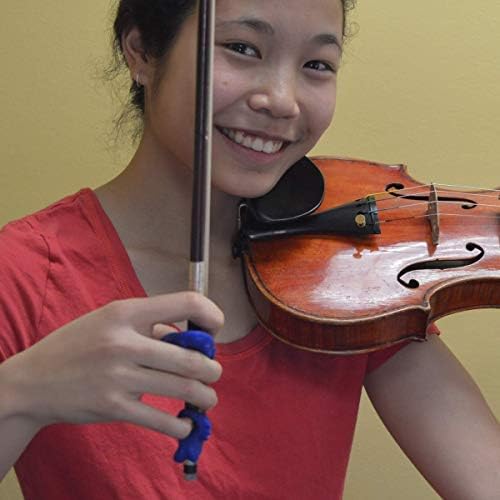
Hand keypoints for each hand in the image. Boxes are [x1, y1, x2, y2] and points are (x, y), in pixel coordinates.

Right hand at [3, 292, 222, 439]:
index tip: (214, 330)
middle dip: (212, 370)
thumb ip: (150, 324)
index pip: (186, 302)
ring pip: (183, 388)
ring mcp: (118, 376)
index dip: (211, 314)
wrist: (32, 381)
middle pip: (191, 357)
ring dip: (206, 397)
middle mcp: (124, 341)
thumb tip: (190, 337)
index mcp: (126, 312)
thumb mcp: (109, 319)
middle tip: (213, 374)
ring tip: (207, 399)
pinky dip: (181, 425)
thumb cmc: (78, 345)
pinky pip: (161, 419)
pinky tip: (185, 424)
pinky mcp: (113, 408)